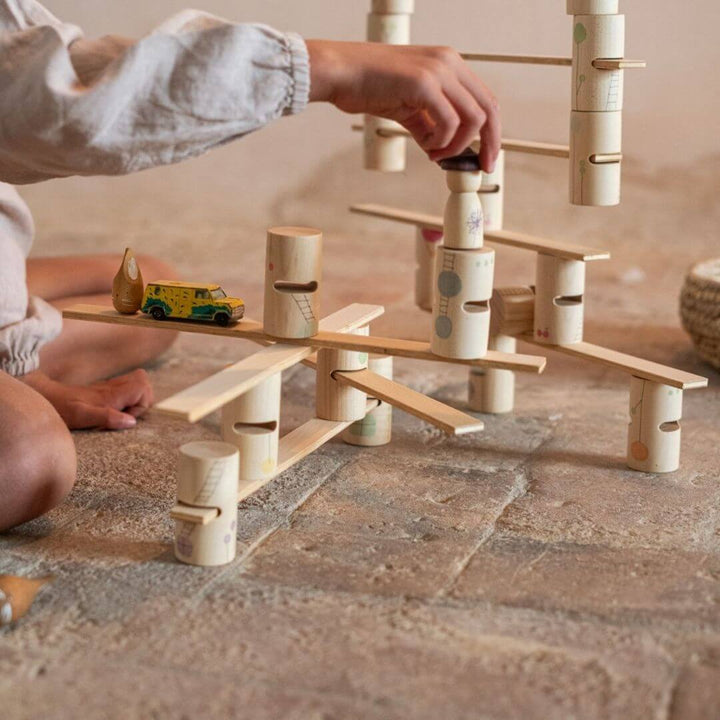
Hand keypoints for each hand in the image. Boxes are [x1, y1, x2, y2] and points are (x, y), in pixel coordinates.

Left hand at [21, 369, 152, 429]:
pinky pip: (125, 390)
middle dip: (143, 401)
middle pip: (143, 382)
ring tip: (121, 414)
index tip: (126, 417)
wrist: (44, 396)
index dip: (141, 404)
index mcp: (111, 394)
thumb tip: (131, 421)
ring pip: (136, 383)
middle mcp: (112, 388)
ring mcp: (108, 389)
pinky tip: (113, 412)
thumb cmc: (61, 408)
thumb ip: (107, 417)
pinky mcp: (103, 392)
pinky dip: (126, 401)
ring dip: (135, 401)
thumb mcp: (81, 416)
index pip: (142, 388)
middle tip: (126, 415)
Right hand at [306, 40, 500, 171]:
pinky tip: (426, 147)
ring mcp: (438, 70)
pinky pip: (449, 123)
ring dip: (457, 146)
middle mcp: (449, 62)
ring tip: (435, 155)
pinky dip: (442, 143)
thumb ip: (429, 125)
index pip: (485, 100)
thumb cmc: (368, 86)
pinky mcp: (423, 83)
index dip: (491, 132)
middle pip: (488, 109)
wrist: (339, 73)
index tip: (485, 157)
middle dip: (489, 143)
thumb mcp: (408, 107)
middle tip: (481, 167)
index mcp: (449, 63)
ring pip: (473, 118)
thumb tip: (443, 151)